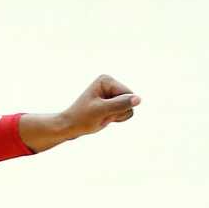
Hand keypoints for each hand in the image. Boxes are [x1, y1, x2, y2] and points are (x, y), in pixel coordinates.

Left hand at [20, 75, 139, 150]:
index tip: (100, 109)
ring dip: (116, 116)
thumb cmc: (82, 118)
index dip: (117, 107)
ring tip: (101, 116)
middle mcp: (111, 84)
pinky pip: (126, 112)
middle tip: (101, 115)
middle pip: (130, 101)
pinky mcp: (113, 102)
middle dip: (117, 112)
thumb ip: (120, 104)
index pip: (128, 94)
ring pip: (129, 108)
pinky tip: (105, 117)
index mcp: (107, 80)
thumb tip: (138, 99)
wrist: (69, 127)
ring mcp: (113, 93)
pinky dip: (116, 118)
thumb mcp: (101, 111)